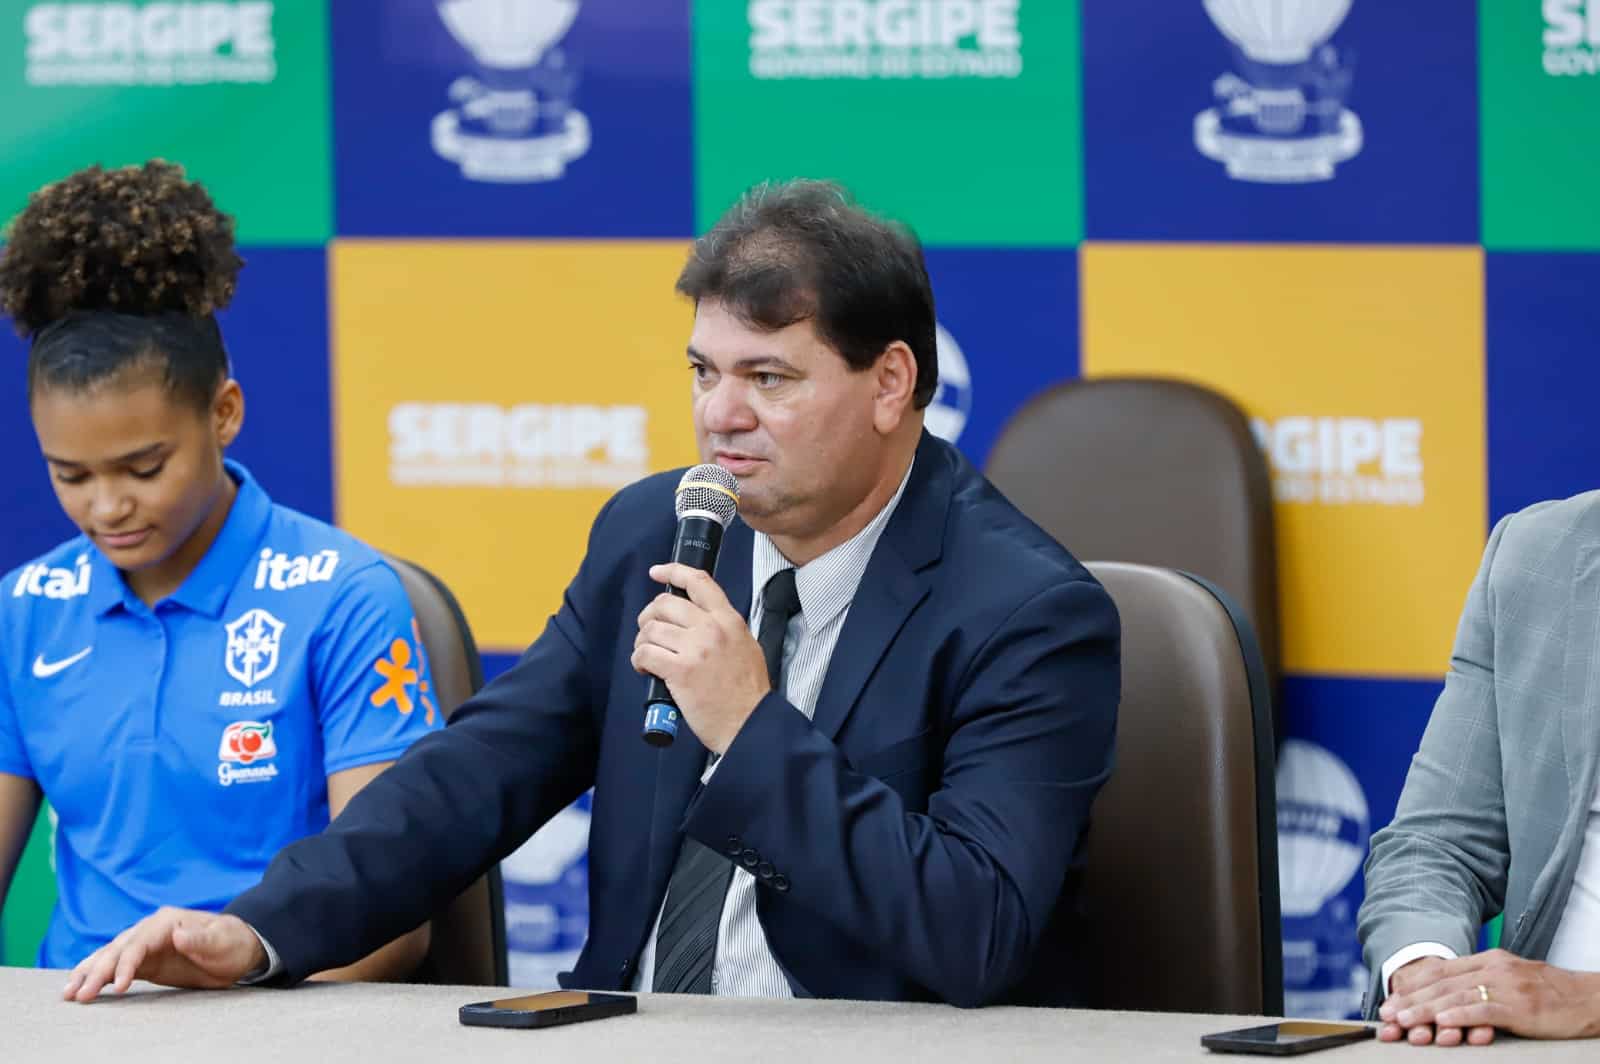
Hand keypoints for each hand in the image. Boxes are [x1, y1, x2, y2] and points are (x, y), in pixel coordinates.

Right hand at [62, 907, 266, 1001]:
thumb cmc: (232, 943)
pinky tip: (79, 987)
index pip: (139, 943)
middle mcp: (150, 929)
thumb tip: (178, 935)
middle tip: (79, 995)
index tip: (117, 986)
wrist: (238, 948)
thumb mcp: (222, 942)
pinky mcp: (144, 961)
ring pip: (109, 956)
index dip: (126, 963)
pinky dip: (96, 975)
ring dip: (88, 973)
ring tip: (68, 993)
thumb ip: (201, 939)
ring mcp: (144, 945)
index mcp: (167, 921)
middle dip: (97, 972)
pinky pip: (115, 967)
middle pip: (117, 950)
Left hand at [632, 563, 770, 753]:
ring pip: (651, 629)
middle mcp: (711, 628)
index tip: (656, 572)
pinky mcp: (679, 671)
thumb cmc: (748, 691)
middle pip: (664, 604)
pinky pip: (645, 653)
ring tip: (648, 656)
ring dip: (642, 641)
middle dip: (648, 616)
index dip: (673, 571)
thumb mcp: (746, 646)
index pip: (698, 582)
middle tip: (648, 632)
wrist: (749, 722)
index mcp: (729, 619)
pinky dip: (638, 660)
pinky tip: (645, 669)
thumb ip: (724, 628)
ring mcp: (695, 648)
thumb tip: (698, 619)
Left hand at [1379, 949, 1599, 1041]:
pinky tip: (1441, 1023)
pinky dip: (1459, 1017)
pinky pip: (1484, 1011)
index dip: (1413, 985)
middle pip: (1442, 984)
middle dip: (1411, 1000)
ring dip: (1426, 1011)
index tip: (1390, 999)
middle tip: (1387, 1014)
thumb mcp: (1509, 978)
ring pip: (1456, 997)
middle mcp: (1493, 968)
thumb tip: (1445, 993)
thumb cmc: (1548, 993)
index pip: (1440, 970)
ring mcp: (1507, 986)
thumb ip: (1479, 981)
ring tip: (1403, 1021)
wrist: (1588, 998)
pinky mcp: (1521, 1007)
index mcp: (1488, 959)